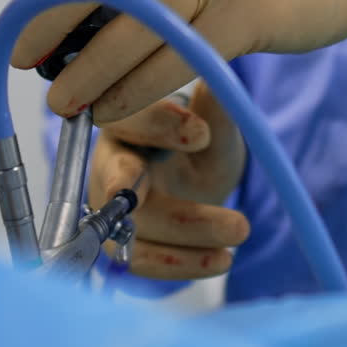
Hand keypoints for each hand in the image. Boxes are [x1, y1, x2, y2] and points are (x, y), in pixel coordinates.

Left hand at [10, 0, 346, 121]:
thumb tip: (78, 3)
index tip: (28, 15)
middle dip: (45, 24)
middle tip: (27, 60)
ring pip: (127, 30)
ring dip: (85, 75)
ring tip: (64, 104)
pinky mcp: (242, 13)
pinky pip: (170, 63)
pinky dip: (132, 94)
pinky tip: (114, 111)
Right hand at [89, 83, 248, 279]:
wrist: (195, 183)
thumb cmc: (200, 145)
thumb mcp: (216, 125)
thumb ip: (215, 109)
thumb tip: (218, 82)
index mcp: (126, 120)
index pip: (125, 118)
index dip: (157, 124)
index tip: (201, 133)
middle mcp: (108, 163)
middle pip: (119, 178)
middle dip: (160, 192)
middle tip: (206, 198)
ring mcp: (108, 208)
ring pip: (133, 226)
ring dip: (187, 232)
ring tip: (239, 230)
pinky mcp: (118, 244)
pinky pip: (139, 260)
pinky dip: (181, 264)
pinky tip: (222, 259)